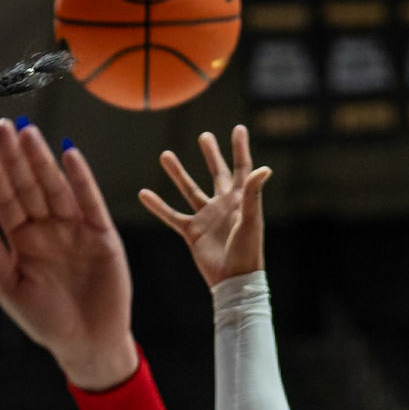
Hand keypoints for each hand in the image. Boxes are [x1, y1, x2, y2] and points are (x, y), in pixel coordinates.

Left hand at [0, 121, 136, 389]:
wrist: (87, 344)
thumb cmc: (46, 321)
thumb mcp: (10, 288)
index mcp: (20, 239)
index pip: (4, 197)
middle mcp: (46, 227)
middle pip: (28, 185)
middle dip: (15, 156)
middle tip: (3, 125)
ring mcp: (74, 228)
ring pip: (55, 187)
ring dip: (42, 160)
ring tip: (29, 132)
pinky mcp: (102, 234)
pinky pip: (89, 201)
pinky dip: (80, 178)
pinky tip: (69, 154)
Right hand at [138, 125, 269, 288]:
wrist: (233, 281)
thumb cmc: (248, 251)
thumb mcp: (252, 220)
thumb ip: (254, 194)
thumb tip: (264, 168)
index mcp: (241, 199)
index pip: (242, 168)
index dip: (240, 148)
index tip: (238, 128)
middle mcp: (223, 204)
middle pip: (216, 173)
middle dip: (211, 154)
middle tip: (204, 135)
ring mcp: (207, 217)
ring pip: (189, 189)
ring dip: (178, 173)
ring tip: (164, 154)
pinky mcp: (192, 231)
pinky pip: (172, 215)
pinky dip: (158, 205)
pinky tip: (144, 193)